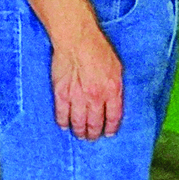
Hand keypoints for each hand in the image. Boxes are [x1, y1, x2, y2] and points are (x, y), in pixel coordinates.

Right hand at [52, 22, 123, 140]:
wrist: (78, 41)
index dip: (111, 128)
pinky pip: (61, 115)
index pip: (114, 117)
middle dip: (94, 133)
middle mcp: (95, 98)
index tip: (109, 134)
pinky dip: (63, 123)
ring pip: (78, 122)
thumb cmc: (99, 50)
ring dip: (80, 131)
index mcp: (112, 91)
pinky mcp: (61, 94)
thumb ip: (115, 86)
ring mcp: (77, 97)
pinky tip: (65, 126)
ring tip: (80, 135)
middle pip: (95, 123)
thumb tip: (115, 100)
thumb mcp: (117, 68)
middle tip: (93, 138)